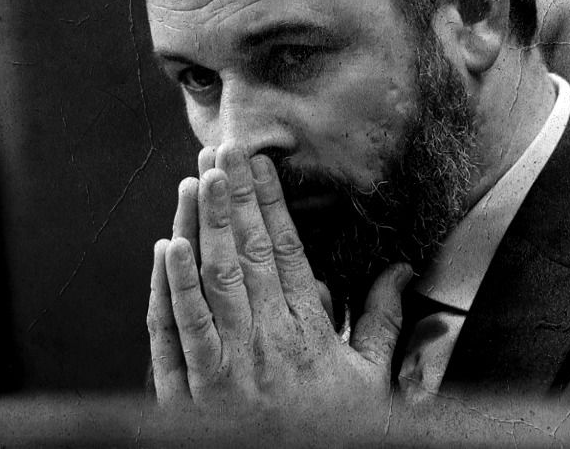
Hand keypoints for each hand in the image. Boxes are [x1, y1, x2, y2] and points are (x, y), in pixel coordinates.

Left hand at [147, 144, 411, 417]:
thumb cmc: (333, 429)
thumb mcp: (371, 378)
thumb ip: (383, 321)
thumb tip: (402, 271)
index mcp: (308, 329)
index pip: (287, 250)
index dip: (270, 203)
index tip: (258, 163)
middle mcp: (267, 337)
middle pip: (246, 253)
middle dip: (232, 197)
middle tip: (221, 149)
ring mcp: (227, 362)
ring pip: (211, 281)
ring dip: (201, 226)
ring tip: (194, 179)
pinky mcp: (194, 388)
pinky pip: (179, 331)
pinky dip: (169, 288)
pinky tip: (166, 248)